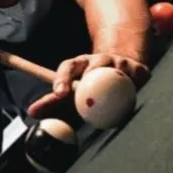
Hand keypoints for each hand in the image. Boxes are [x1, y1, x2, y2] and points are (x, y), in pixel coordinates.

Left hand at [28, 53, 150, 117]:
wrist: (123, 69)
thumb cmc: (93, 88)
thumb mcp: (73, 94)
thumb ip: (54, 104)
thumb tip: (32, 112)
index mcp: (82, 64)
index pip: (69, 67)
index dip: (63, 78)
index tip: (58, 92)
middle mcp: (101, 60)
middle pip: (94, 65)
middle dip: (90, 79)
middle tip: (87, 99)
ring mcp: (121, 63)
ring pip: (116, 73)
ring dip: (112, 88)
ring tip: (112, 105)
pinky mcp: (140, 70)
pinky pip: (138, 83)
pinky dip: (135, 93)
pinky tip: (134, 100)